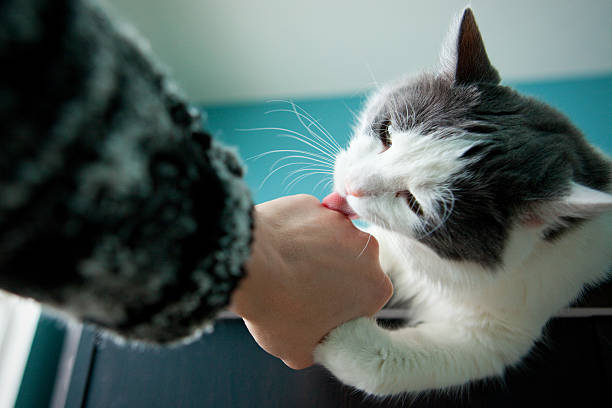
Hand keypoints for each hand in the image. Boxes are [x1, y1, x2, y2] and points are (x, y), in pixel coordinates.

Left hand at [229, 194, 392, 368]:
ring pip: (328, 240)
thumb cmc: (277, 311)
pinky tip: (273, 248)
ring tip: (281, 268)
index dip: (340, 308)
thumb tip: (316, 340)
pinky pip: (305, 220)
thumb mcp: (301, 352)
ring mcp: (338, 221)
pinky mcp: (312, 203)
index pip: (363, 301)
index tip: (317, 312)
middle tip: (298, 289)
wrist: (248, 266)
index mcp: (375, 289)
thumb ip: (322, 345)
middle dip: (331, 276)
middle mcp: (367, 250)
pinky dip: (292, 231)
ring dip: (313, 250)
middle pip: (351, 266)